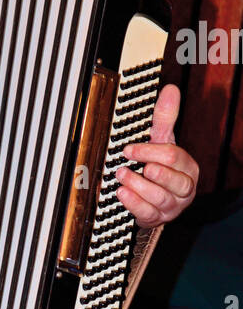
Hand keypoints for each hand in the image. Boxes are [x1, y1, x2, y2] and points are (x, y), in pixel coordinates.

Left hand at [115, 84, 198, 226]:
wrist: (154, 198)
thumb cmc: (160, 167)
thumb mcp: (162, 141)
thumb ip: (165, 118)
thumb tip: (171, 89)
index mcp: (188, 167)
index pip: (173, 157)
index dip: (149, 151)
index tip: (128, 148)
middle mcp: (185, 188)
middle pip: (174, 180)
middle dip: (149, 170)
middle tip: (127, 162)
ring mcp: (172, 206)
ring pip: (160, 198)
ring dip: (137, 186)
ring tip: (120, 176)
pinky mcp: (157, 219)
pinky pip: (148, 214)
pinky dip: (133, 203)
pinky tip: (121, 193)